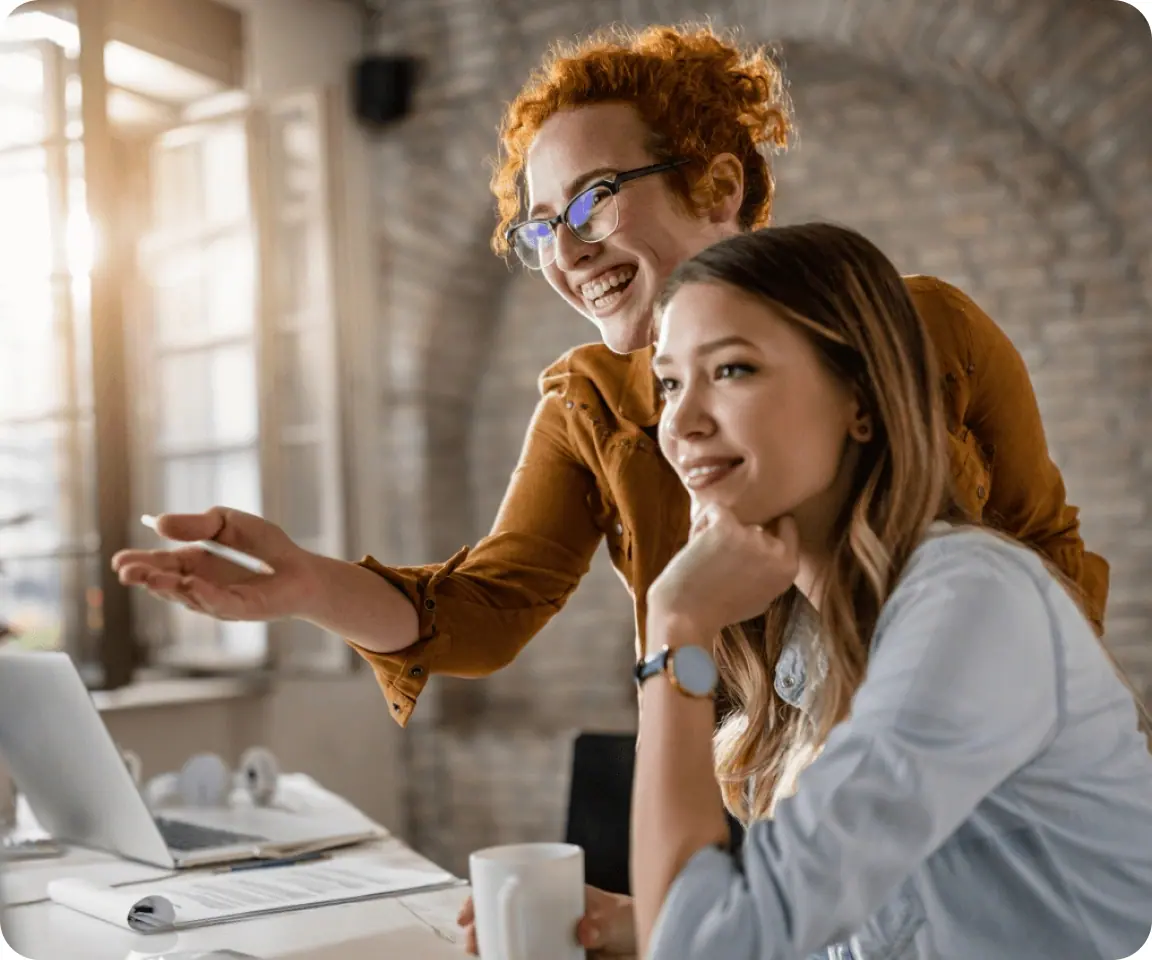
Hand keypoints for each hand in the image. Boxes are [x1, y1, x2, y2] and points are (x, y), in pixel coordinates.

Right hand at [112, 507, 318, 621]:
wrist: (302, 568)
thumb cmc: (266, 547)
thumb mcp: (228, 524)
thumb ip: (197, 524)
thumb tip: (159, 523)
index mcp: (193, 563)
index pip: (160, 563)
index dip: (139, 563)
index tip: (118, 560)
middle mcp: (200, 585)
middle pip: (166, 584)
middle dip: (146, 578)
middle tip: (126, 573)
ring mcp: (218, 600)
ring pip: (188, 596)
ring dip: (170, 587)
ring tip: (152, 578)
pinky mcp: (241, 609)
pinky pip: (220, 603)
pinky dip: (205, 595)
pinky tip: (191, 585)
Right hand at [457, 884, 635, 955]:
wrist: (640, 942)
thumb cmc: (625, 921)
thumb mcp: (614, 917)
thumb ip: (602, 923)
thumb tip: (584, 930)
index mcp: (550, 894)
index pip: (507, 887)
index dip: (482, 898)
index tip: (469, 913)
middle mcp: (542, 917)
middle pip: (500, 919)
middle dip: (480, 930)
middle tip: (473, 942)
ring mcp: (545, 941)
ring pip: (508, 944)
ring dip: (492, 951)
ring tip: (485, 956)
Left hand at [647, 505, 798, 642]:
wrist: (686, 615)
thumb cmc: (719, 610)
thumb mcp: (761, 597)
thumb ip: (770, 571)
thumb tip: (771, 547)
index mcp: (788, 568)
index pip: (788, 528)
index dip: (768, 527)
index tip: (750, 536)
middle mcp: (775, 551)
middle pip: (756, 526)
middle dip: (739, 536)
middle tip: (720, 559)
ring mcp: (752, 537)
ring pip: (734, 517)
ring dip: (717, 530)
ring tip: (704, 556)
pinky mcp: (726, 526)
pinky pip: (714, 510)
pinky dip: (701, 522)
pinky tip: (695, 544)